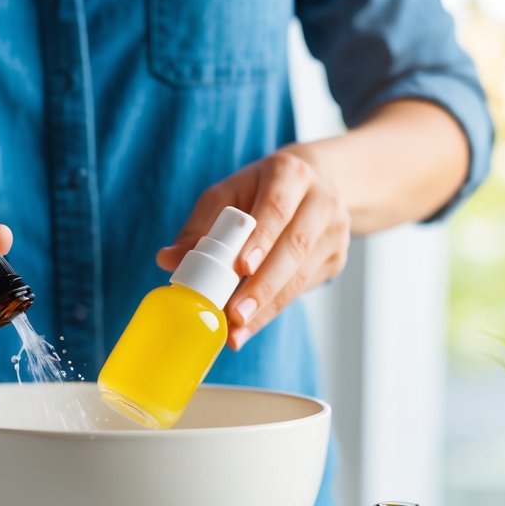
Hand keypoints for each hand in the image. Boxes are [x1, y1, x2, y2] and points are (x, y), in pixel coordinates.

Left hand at [157, 145, 349, 349]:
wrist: (314, 185)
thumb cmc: (259, 190)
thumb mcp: (228, 196)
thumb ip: (199, 228)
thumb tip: (168, 260)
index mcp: (290, 174)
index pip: (277, 208)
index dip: (261, 240)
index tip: (241, 269)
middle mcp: (321, 200)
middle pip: (294, 247)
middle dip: (262, 286)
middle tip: (234, 316)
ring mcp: (335, 231)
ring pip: (301, 274)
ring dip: (267, 307)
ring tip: (236, 331)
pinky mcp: (337, 258)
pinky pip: (304, 289)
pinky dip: (274, 309)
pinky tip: (250, 324)